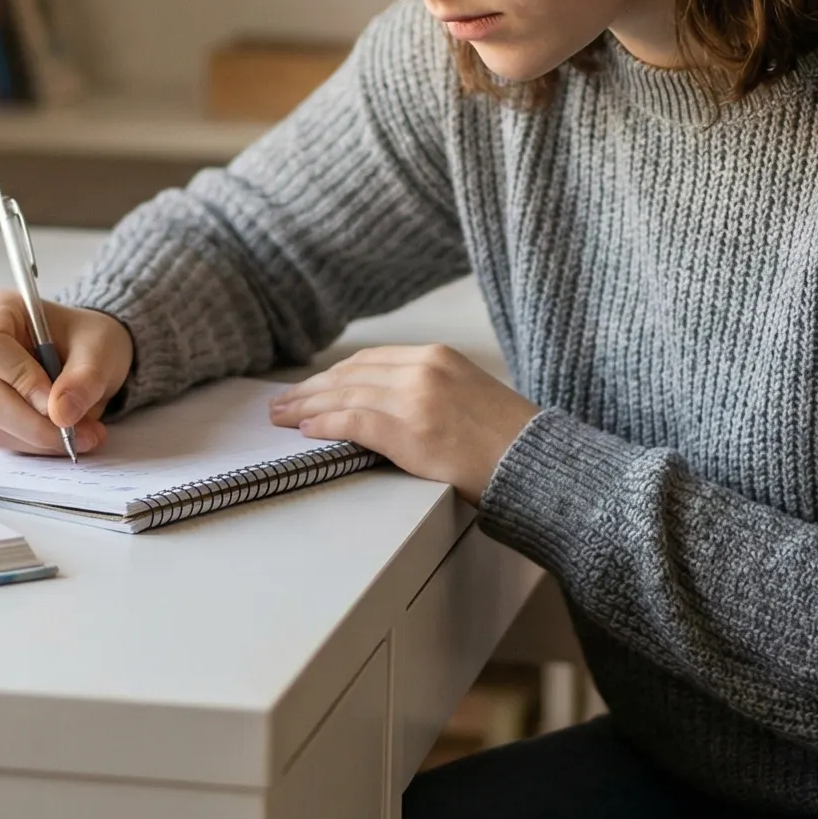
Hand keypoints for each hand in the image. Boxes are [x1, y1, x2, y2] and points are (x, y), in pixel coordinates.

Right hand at [0, 291, 133, 455]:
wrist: (80, 351)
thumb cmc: (84, 338)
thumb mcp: (99, 348)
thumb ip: (84, 379)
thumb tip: (62, 414)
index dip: (22, 380)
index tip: (59, 401)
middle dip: (37, 424)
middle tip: (81, 433)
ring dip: (39, 439)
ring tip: (82, 435)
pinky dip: (33, 444)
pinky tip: (60, 436)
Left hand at [267, 345, 538, 500]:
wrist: (535, 462)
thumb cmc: (506, 439)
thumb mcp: (466, 393)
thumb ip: (426, 389)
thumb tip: (381, 403)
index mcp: (436, 356)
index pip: (369, 360)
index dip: (334, 375)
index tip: (312, 386)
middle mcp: (422, 369)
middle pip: (350, 375)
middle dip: (311, 389)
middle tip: (281, 402)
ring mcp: (414, 398)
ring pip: (344, 396)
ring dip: (306, 406)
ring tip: (281, 416)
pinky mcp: (409, 430)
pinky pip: (352, 423)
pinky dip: (323, 425)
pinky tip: (305, 430)